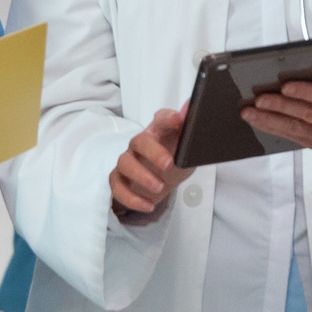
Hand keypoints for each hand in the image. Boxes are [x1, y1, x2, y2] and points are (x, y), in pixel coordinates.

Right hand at [109, 108, 197, 223]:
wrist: (162, 182)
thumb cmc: (173, 159)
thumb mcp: (186, 148)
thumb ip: (189, 131)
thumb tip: (193, 106)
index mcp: (158, 132)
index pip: (161, 118)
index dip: (167, 118)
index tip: (177, 120)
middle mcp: (139, 143)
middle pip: (139, 141)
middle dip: (153, 152)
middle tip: (169, 165)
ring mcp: (127, 161)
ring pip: (125, 163)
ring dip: (141, 176)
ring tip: (160, 188)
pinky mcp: (119, 180)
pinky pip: (118, 188)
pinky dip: (132, 198)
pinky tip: (148, 205)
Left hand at [245, 57, 311, 166]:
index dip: (305, 92)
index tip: (285, 87)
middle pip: (307, 114)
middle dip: (280, 107)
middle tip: (259, 99)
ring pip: (296, 129)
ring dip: (270, 121)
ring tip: (250, 113)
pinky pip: (294, 138)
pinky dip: (274, 130)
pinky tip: (259, 122)